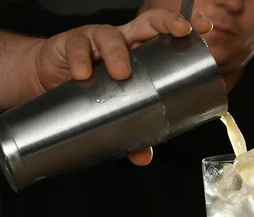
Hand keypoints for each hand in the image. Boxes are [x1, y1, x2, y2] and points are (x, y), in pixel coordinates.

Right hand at [31, 8, 212, 165]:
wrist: (48, 81)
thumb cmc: (91, 89)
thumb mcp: (115, 110)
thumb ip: (132, 133)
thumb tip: (144, 157)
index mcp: (140, 53)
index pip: (166, 33)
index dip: (185, 26)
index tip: (205, 28)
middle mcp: (123, 40)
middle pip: (148, 22)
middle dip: (167, 22)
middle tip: (181, 31)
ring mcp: (97, 40)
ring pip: (111, 35)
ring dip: (118, 53)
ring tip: (122, 73)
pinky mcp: (71, 44)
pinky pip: (77, 47)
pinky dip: (80, 61)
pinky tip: (83, 74)